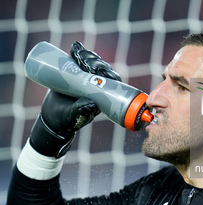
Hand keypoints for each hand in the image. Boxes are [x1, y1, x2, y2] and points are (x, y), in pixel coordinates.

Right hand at [29, 41, 120, 157]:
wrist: (52, 117)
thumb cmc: (66, 120)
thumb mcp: (73, 116)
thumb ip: (81, 111)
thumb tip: (92, 104)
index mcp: (103, 95)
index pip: (111, 81)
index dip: (107, 73)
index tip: (96, 70)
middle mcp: (97, 85)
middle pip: (102, 69)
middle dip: (95, 62)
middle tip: (83, 61)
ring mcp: (86, 77)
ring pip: (92, 63)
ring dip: (87, 56)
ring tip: (77, 53)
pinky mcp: (75, 72)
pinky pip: (80, 60)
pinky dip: (78, 52)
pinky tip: (75, 47)